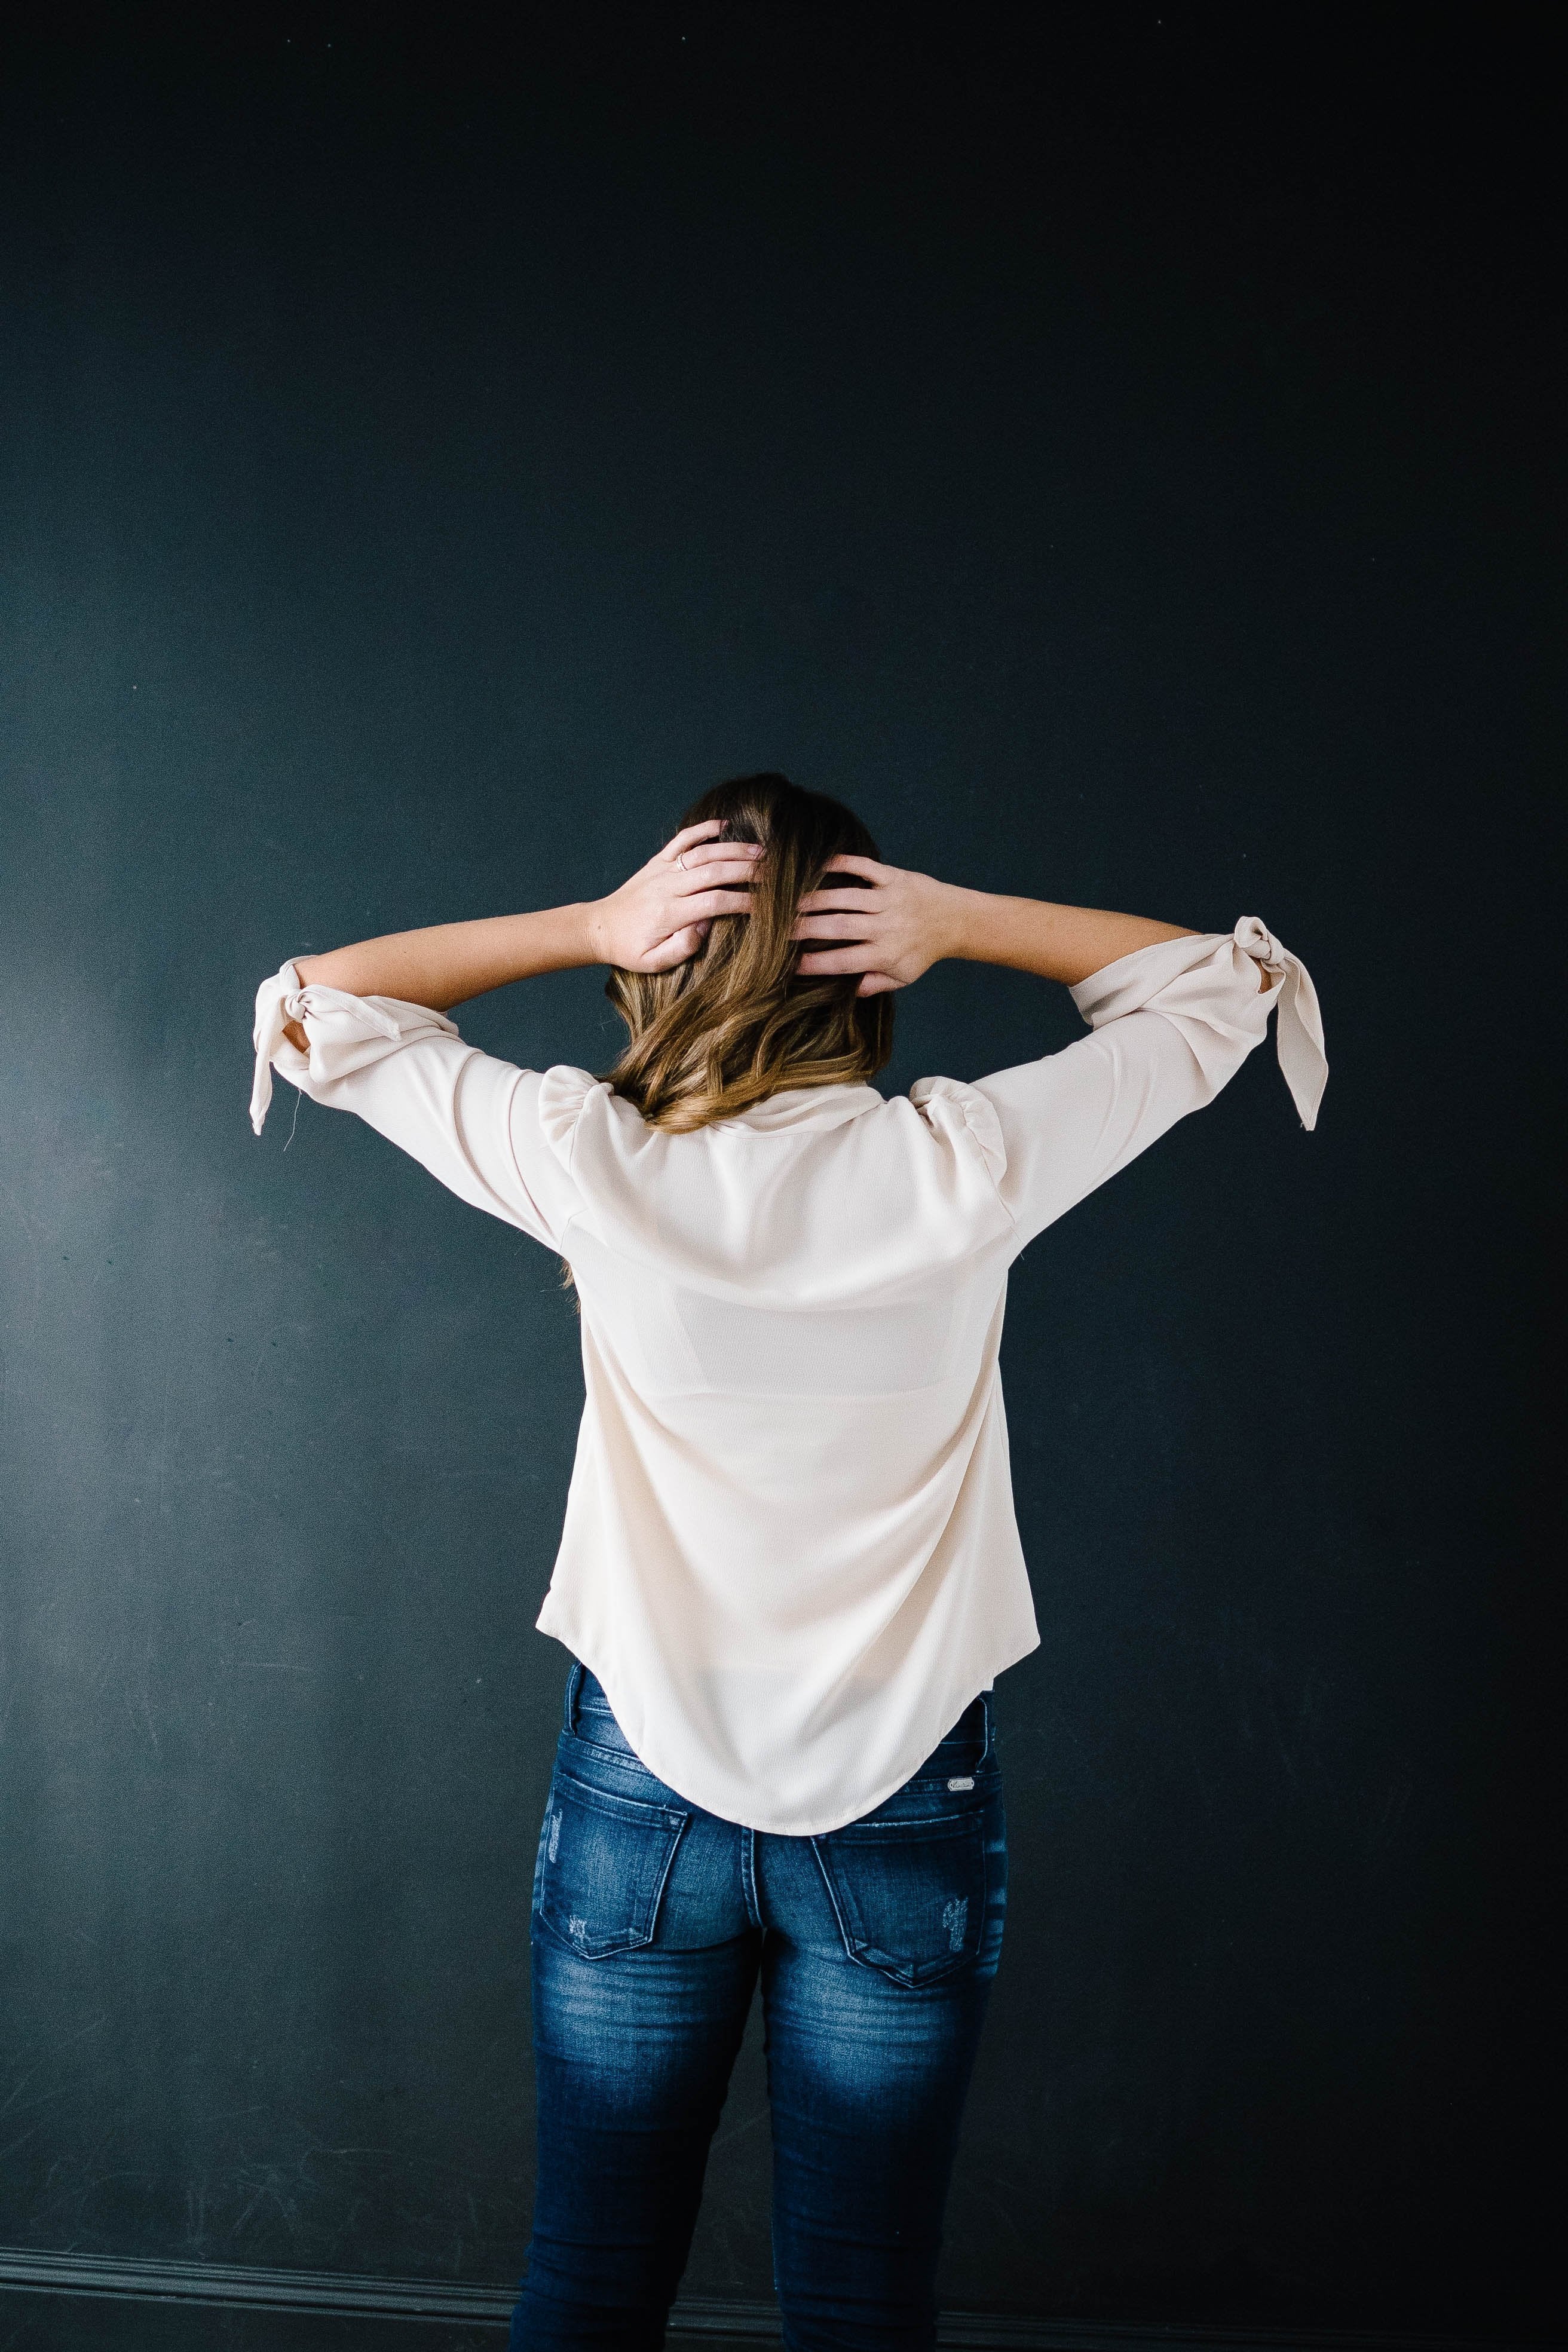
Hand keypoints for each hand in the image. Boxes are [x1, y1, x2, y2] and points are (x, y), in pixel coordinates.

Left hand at [586, 820, 759, 971]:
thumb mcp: (654, 962)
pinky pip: (681, 840)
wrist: (600, 928)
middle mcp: (667, 887)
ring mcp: (662, 870)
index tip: (766, 904)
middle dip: (747, 870)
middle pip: (714, 872)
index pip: (715, 902)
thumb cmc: (631, 949)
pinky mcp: (657, 862)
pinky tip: (724, 825)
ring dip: (733, 850)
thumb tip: (703, 928)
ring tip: (762, 852)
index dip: (743, 901)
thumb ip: (681, 948)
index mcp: (670, 914)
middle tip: (775, 872)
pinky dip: (702, 829)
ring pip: (703, 853)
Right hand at [792, 856, 965, 995]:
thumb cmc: (923, 950)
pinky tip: (818, 865)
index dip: (816, 964)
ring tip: (789, 902)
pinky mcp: (894, 877)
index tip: (790, 965)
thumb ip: (874, 985)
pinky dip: (842, 863)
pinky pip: (865, 867)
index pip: (844, 962)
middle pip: (840, 927)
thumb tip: (845, 992)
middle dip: (806, 928)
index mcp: (886, 954)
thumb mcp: (902, 976)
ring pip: (847, 898)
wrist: (955, 919)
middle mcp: (886, 927)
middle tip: (778, 930)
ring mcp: (890, 899)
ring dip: (816, 898)